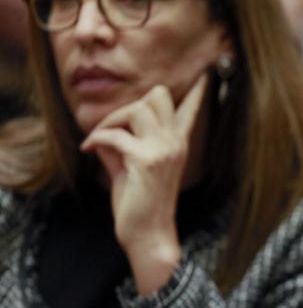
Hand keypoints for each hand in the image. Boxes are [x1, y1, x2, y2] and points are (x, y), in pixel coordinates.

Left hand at [81, 75, 206, 295]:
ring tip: (97, 141)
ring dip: (109, 121)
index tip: (209, 72)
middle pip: (158, 95)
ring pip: (137, 108)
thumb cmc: (140, 204)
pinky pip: (115, 135)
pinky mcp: (147, 161)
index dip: (199, 90)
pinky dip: (96, 139)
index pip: (191, 109)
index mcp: (177, 144)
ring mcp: (164, 150)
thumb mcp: (131, 168)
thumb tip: (103, 132)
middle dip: (128, 106)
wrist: (148, 235)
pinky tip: (88, 150)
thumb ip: (123, 144)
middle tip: (110, 129)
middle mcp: (176, 142)